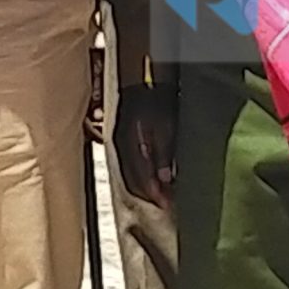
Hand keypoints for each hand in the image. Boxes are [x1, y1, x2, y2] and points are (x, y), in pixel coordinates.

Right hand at [115, 82, 178, 208]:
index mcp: (132, 145)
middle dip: (150, 193)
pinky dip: (142, 175)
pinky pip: (131, 164)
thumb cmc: (156, 103)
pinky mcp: (124, 142)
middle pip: (134, 179)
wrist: (143, 85)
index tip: (166, 204)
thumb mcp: (165, 128)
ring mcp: (121, 144)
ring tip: (161, 194)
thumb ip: (163, 154)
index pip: (141, 177)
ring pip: (131, 173)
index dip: (154, 193)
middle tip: (165, 203)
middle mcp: (123, 147)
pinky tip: (153, 177)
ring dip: (146, 186)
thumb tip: (165, 178)